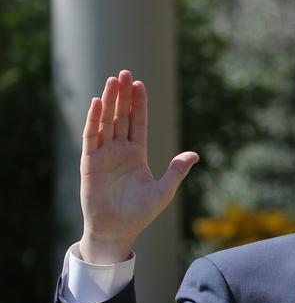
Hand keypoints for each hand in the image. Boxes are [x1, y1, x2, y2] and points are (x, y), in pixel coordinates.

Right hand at [79, 70, 198, 263]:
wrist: (118, 229)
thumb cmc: (140, 213)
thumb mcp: (164, 190)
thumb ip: (177, 170)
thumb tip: (195, 154)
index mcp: (137, 155)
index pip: (138, 123)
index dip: (138, 105)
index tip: (140, 85)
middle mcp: (119, 151)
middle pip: (121, 117)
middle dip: (123, 95)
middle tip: (125, 72)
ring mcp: (104, 155)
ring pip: (106, 122)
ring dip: (109, 101)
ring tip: (113, 80)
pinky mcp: (90, 162)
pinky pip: (92, 137)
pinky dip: (94, 120)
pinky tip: (98, 103)